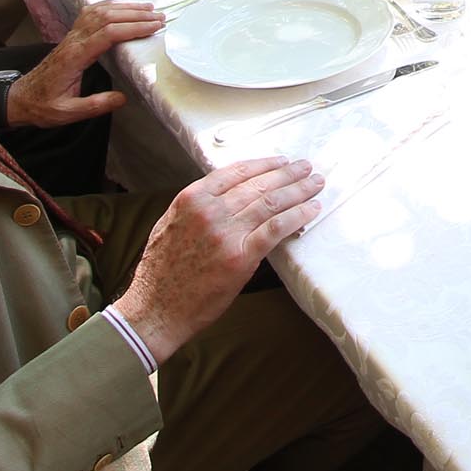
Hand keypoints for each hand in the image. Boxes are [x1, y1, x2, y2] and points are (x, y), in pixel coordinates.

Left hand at [7, 0, 166, 128]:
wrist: (21, 99)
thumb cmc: (44, 106)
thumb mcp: (68, 112)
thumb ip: (95, 105)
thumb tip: (123, 98)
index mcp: (75, 56)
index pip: (108, 33)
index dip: (133, 28)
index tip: (154, 28)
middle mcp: (74, 40)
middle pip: (107, 17)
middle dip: (135, 15)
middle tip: (160, 18)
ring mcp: (71, 36)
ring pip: (99, 12)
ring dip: (125, 8)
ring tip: (148, 9)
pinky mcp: (70, 36)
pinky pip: (90, 13)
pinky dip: (109, 6)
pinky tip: (121, 7)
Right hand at [112, 157, 323, 361]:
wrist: (155, 308)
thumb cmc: (161, 271)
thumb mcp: (171, 224)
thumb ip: (198, 206)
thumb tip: (227, 195)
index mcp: (192, 198)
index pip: (236, 171)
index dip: (264, 164)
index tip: (281, 161)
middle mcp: (210, 210)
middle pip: (259, 184)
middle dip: (287, 174)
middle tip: (307, 167)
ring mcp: (226, 233)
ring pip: (271, 202)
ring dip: (298, 191)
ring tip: (315, 184)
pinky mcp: (240, 257)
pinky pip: (276, 228)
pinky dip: (297, 216)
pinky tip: (312, 210)